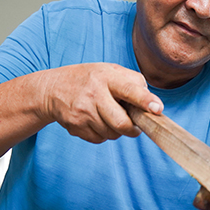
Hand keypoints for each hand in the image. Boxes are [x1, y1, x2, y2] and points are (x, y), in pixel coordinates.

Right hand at [39, 63, 162, 142]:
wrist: (52, 89)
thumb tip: (151, 103)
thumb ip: (133, 82)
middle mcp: (93, 94)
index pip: (129, 89)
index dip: (145, 101)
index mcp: (106, 77)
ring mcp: (82, 112)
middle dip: (133, 128)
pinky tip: (96, 121)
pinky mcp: (75, 126)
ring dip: (117, 130)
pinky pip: (100, 139)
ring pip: (112, 134)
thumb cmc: (89, 79)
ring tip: (109, 116)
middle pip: (121, 123)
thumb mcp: (110, 70)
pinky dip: (104, 134)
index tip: (157, 109)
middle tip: (135, 125)